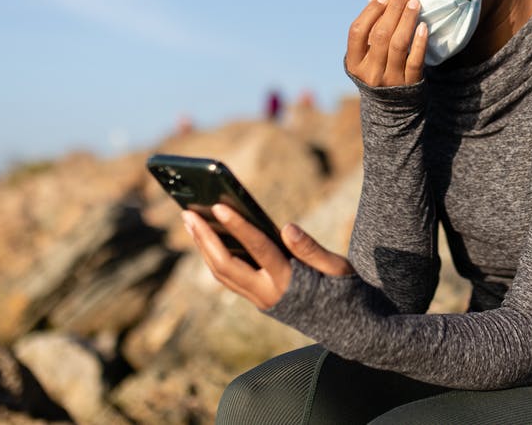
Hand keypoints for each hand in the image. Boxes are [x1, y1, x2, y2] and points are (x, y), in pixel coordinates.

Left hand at [182, 204, 353, 309]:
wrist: (344, 326)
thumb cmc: (343, 290)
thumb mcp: (336, 268)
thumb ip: (310, 249)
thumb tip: (287, 227)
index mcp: (289, 282)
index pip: (258, 249)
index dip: (238, 226)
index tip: (218, 206)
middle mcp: (268, 294)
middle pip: (226, 266)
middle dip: (204, 239)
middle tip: (186, 213)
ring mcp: (259, 299)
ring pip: (221, 274)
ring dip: (203, 247)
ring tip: (190, 221)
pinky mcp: (257, 299)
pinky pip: (227, 278)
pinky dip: (213, 257)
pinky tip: (206, 238)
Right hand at [346, 0, 428, 86]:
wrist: (391, 109)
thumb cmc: (377, 71)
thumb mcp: (365, 58)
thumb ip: (370, 34)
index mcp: (353, 63)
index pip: (357, 31)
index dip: (370, 11)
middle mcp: (369, 72)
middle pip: (380, 34)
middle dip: (393, 9)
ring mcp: (389, 80)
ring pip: (398, 44)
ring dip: (407, 20)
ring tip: (415, 3)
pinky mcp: (408, 84)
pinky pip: (415, 59)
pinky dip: (420, 42)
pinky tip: (423, 26)